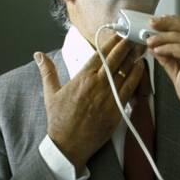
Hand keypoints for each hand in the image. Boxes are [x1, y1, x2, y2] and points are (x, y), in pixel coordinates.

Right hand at [34, 35, 143, 172]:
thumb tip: (38, 55)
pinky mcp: (117, 109)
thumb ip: (47, 71)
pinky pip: (130, 89)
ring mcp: (108, 97)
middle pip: (115, 60)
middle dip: (125, 46)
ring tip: (141, 48)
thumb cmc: (59, 120)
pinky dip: (136, 77)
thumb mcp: (50, 93)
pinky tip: (141, 68)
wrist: (68, 145)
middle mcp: (96, 84)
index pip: (99, 55)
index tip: (119, 34)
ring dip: (133, 59)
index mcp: (81, 78)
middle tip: (133, 36)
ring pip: (125, 72)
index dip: (111, 42)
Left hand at [146, 15, 179, 145]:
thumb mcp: (176, 74)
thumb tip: (154, 47)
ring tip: (151, 40)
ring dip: (165, 37)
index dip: (171, 21)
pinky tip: (160, 50)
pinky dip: (171, 49)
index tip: (154, 23)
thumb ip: (167, 59)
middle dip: (167, 23)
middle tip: (150, 24)